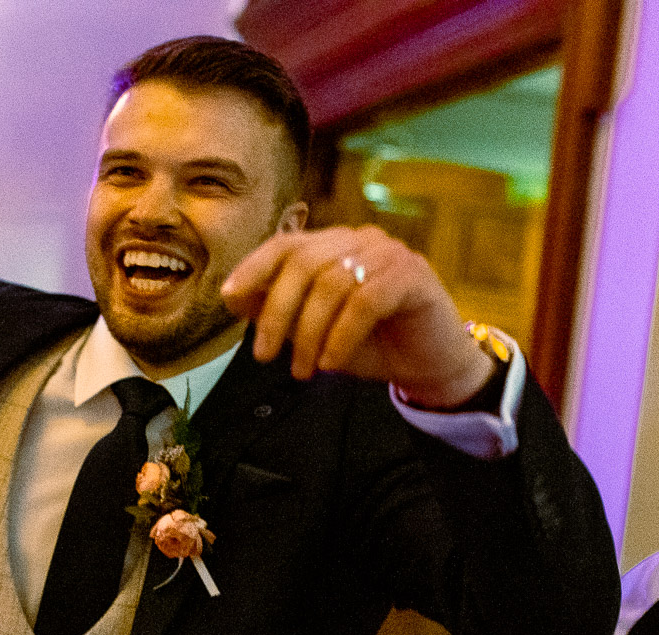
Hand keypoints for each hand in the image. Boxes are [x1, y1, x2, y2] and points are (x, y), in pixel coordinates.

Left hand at [221, 224, 492, 405]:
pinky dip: (341, 335)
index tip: (229, 298)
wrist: (430, 365)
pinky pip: (365, 301)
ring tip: (303, 371)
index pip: (285, 244)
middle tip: (263, 355)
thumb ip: (278, 311)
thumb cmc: (371, 345)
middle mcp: (359, 240)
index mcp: (333, 246)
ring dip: (308, 333)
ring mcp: (389, 253)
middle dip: (276, 312)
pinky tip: (331, 362)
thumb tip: (235, 297)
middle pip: (303, 262)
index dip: (253, 267)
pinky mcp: (413, 275)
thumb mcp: (314, 331)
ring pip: (332, 283)